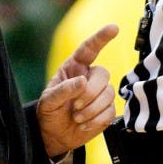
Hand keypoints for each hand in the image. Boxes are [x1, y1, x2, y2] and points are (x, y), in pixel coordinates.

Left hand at [38, 23, 118, 156]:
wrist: (55, 135)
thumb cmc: (50, 112)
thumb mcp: (48, 101)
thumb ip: (63, 90)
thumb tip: (82, 82)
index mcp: (74, 68)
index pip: (89, 49)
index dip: (101, 37)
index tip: (114, 28)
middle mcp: (89, 77)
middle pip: (103, 74)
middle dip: (90, 93)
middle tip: (75, 106)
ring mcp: (100, 93)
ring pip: (109, 93)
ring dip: (91, 109)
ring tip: (77, 117)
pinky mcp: (107, 110)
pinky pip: (111, 111)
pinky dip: (96, 120)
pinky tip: (84, 124)